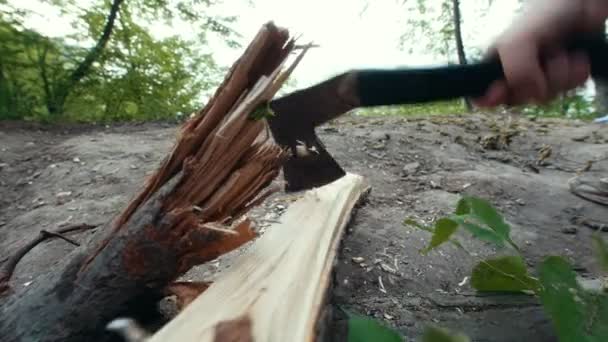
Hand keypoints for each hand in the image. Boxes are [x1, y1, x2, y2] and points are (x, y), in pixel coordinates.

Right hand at [474, 0, 607, 107]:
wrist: (583, 3)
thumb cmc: (545, 13)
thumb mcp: (517, 42)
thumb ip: (515, 71)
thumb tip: (533, 93)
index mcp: (496, 63)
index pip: (484, 95)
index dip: (493, 98)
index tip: (504, 90)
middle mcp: (516, 71)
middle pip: (518, 99)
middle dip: (536, 84)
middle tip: (542, 61)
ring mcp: (540, 74)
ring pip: (545, 96)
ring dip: (560, 76)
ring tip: (562, 53)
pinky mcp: (564, 75)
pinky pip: (568, 89)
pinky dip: (576, 75)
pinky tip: (576, 57)